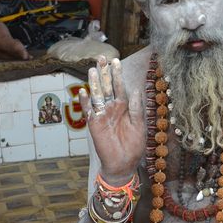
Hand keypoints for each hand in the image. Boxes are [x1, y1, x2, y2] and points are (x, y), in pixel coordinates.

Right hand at [79, 56, 145, 181]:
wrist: (123, 164)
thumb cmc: (133, 146)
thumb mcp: (139, 125)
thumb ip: (136, 108)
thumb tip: (136, 89)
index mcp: (124, 107)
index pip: (120, 87)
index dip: (117, 74)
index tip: (115, 61)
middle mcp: (112, 108)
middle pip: (107, 87)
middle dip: (104, 73)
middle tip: (101, 58)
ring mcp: (102, 115)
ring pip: (97, 95)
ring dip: (94, 83)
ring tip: (93, 69)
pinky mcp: (94, 125)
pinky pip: (88, 111)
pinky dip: (85, 102)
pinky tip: (83, 91)